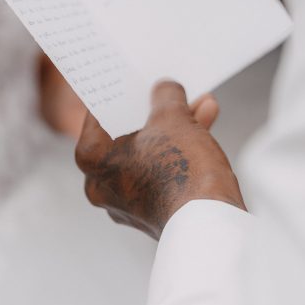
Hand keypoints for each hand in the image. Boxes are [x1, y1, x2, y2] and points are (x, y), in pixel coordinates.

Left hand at [75, 81, 245, 240]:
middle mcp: (104, 187)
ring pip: (151, 154)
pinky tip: (206, 126)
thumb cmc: (180, 170)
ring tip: (203, 105)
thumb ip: (165, 97)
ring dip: (177, 128)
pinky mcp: (156, 214)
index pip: (97, 117)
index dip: (118, 94)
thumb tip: (164, 89)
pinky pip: (164, 174)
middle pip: (128, 137)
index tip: (131, 80)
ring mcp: (129, 204)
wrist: (211, 225)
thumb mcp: (173, 118)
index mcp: (93, 161)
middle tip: (169, 91)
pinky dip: (182, 152)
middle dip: (156, 111)